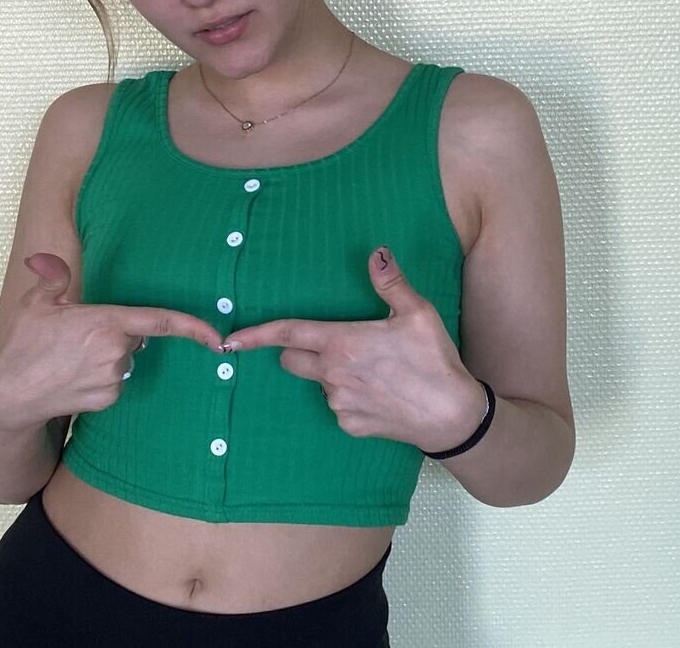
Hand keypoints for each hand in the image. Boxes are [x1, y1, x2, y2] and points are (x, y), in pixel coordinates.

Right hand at [0, 252, 224, 430]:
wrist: (10, 395)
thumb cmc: (23, 346)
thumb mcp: (36, 304)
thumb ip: (52, 278)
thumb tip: (43, 260)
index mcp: (106, 322)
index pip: (161, 320)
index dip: (194, 327)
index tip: (218, 336)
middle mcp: (116, 351)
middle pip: (136, 337)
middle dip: (118, 333)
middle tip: (82, 336)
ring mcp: (114, 378)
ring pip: (126, 360)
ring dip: (109, 356)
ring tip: (72, 357)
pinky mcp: (109, 399)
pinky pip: (117, 383)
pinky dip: (103, 378)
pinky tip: (75, 376)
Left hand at [217, 246, 483, 453]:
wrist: (450, 416)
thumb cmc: (434, 360)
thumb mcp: (417, 313)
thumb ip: (391, 283)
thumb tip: (376, 253)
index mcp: (341, 343)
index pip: (287, 334)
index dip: (254, 335)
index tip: (229, 339)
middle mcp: (332, 374)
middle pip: (292, 360)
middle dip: (299, 350)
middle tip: (335, 343)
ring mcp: (338, 402)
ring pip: (319, 383)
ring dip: (332, 374)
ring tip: (374, 370)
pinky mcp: (349, 425)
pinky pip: (338, 405)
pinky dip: (350, 397)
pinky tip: (379, 393)